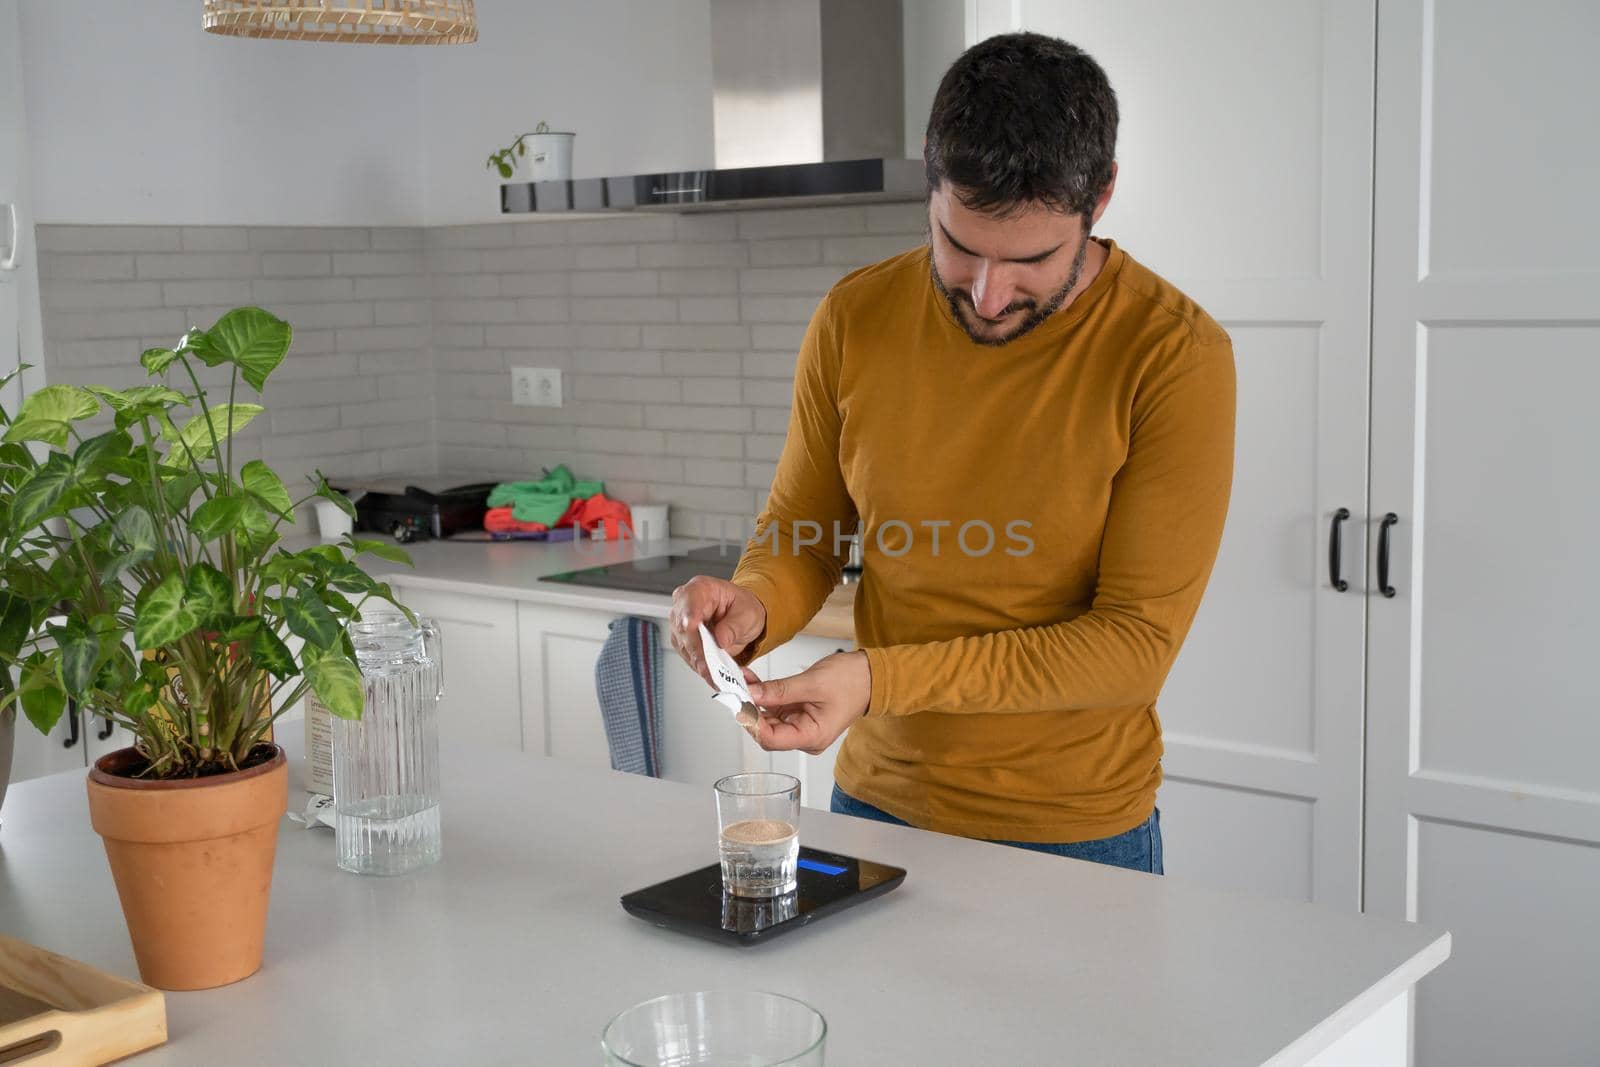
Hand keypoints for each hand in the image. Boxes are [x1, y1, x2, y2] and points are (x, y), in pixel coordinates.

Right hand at [668, 576, 766, 687]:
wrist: (741, 618)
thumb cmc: (742, 608)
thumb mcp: (748, 613)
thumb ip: (735, 625)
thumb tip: (721, 639)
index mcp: (701, 589)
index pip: (689, 601)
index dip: (688, 614)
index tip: (690, 625)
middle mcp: (686, 605)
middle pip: (683, 628)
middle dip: (696, 650)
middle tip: (708, 667)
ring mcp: (681, 624)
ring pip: (683, 646)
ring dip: (699, 662)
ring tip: (715, 675)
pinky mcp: (683, 642)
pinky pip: (688, 656)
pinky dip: (701, 666)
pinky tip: (712, 673)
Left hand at [745, 652, 870, 754]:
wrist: (871, 675)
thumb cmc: (853, 682)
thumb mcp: (813, 683)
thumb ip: (779, 690)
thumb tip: (751, 694)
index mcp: (811, 737)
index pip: (771, 739)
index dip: (752, 722)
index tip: (740, 702)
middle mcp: (804, 736)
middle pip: (766, 730)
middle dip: (750, 709)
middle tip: (736, 687)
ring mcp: (800, 725)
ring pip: (768, 717)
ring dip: (754, 699)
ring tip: (743, 678)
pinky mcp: (798, 713)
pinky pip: (775, 707)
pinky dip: (764, 694)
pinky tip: (754, 679)